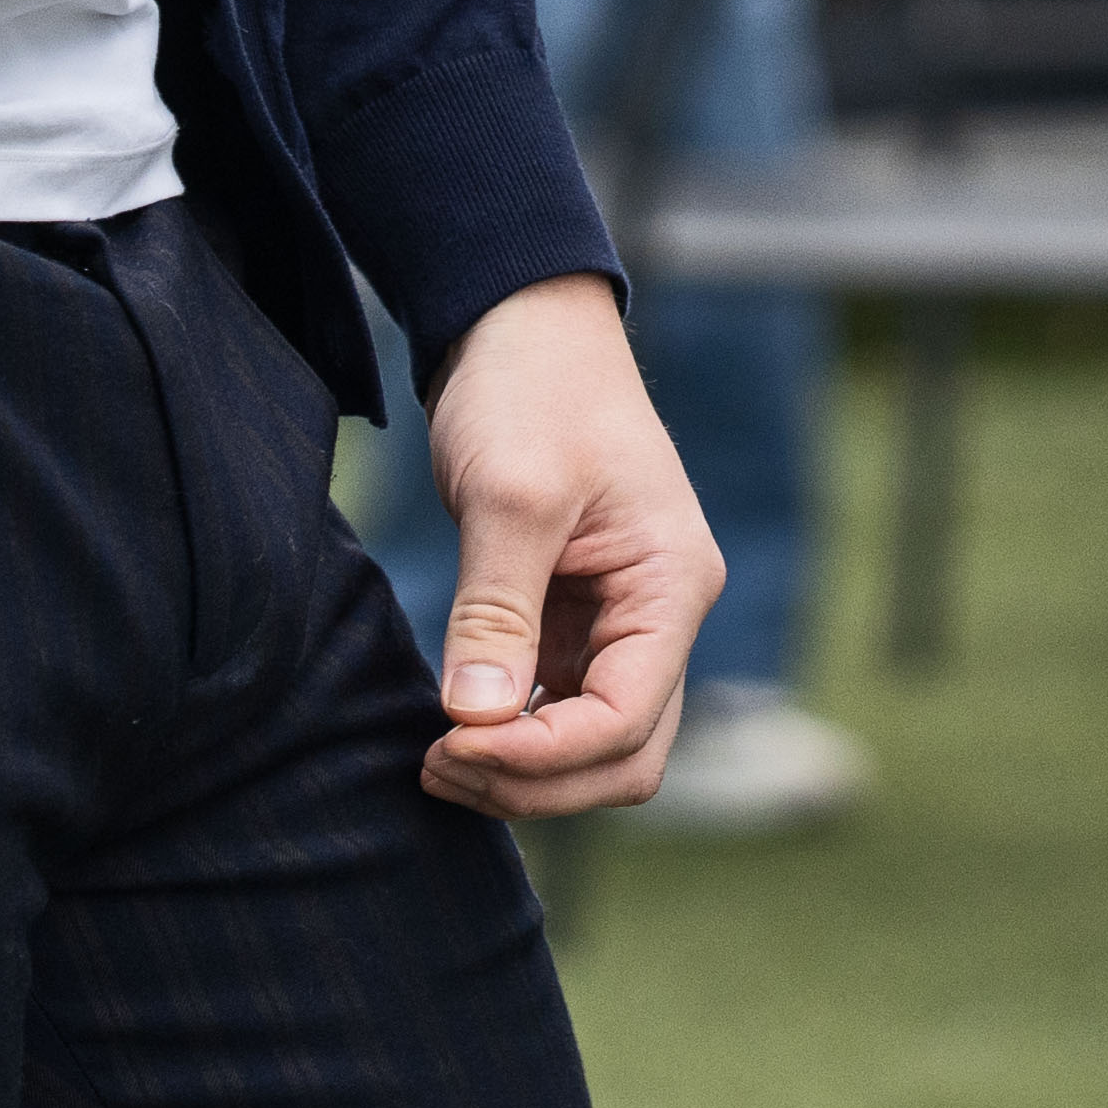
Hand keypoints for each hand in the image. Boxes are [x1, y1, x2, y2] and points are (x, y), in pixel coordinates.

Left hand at [418, 274, 722, 815]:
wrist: (521, 326)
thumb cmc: (532, 390)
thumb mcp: (511, 496)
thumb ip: (495, 613)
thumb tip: (474, 721)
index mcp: (672, 586)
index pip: (627, 720)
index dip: (541, 756)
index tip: (450, 744)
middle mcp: (662, 616)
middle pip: (624, 757)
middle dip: (536, 782)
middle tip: (437, 764)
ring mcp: (622, 622)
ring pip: (595, 748)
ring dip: (523, 773)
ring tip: (435, 757)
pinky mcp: (577, 620)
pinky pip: (560, 711)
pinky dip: (511, 737)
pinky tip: (452, 726)